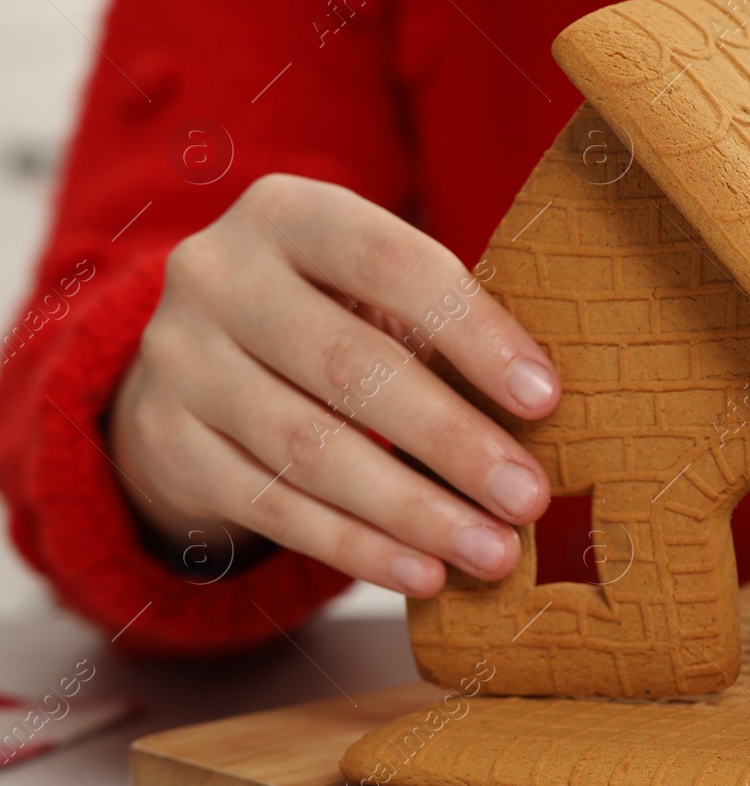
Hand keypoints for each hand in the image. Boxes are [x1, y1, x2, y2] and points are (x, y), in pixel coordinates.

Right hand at [109, 174, 560, 596]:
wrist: (197, 357)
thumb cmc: (330, 312)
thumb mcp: (372, 287)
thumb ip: (444, 321)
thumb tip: (544, 409)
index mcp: (288, 213)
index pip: (392, 262)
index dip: (474, 332)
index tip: (545, 399)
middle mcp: (218, 276)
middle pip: (349, 367)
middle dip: (453, 441)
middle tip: (529, 498)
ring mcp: (180, 361)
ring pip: (308, 450)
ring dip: (414, 511)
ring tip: (492, 551)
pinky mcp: (167, 444)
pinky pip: (272, 508)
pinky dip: (357, 548)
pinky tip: (423, 573)